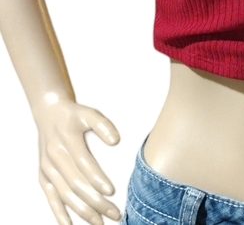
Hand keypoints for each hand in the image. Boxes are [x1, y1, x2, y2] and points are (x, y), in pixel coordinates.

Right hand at [36, 100, 121, 224]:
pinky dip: (59, 214)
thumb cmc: (74, 115)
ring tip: (101, 223)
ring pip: (65, 196)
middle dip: (96, 202)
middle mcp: (54, 157)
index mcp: (66, 141)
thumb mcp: (89, 113)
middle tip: (115, 213)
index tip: (112, 191)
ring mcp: (47, 169)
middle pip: (76, 185)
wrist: (50, 114)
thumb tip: (115, 140)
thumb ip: (103, 124)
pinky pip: (51, 199)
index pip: (83, 164)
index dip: (97, 179)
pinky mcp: (43, 177)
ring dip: (83, 212)